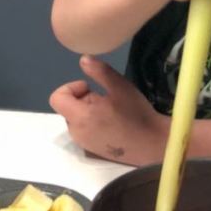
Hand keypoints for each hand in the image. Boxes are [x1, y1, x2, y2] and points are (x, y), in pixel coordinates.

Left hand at [49, 55, 168, 165]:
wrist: (153, 144)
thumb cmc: (136, 114)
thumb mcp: (120, 86)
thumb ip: (99, 71)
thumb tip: (83, 59)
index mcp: (80, 117)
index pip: (57, 98)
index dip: (71, 87)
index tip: (90, 87)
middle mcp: (76, 133)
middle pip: (67, 108)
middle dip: (82, 99)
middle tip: (105, 99)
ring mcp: (84, 144)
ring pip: (75, 119)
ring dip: (87, 111)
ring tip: (110, 111)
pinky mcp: (92, 150)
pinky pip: (83, 131)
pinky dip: (91, 123)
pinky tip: (112, 123)